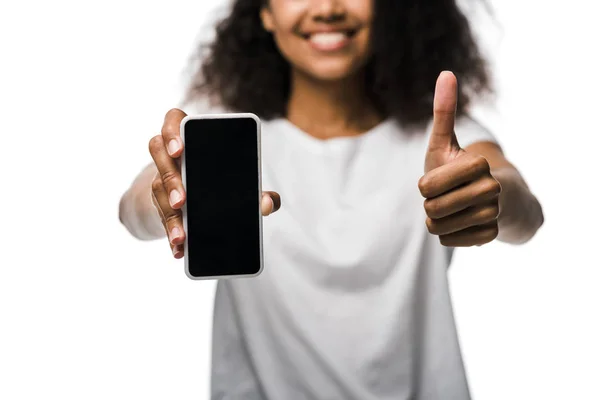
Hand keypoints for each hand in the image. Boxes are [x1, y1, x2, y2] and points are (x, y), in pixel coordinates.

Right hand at [148, 108, 280, 258]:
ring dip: (169, 216)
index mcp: (189, 137)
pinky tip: (179, 250)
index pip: (174, 121)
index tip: (180, 150)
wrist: (193, 196)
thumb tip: (268, 204)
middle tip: (182, 201)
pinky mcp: (157, 201)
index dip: (173, 133)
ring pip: (157, 190)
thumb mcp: (236, 180)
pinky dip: (171, 234)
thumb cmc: (218, 179)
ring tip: (182, 236)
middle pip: (159, 156)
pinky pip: (159, 216)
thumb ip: (255, 189)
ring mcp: (159, 176)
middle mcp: (169, 154)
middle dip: (170, 179)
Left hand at [418, 71, 500, 246]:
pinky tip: (460, 224)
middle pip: (432, 209)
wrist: (491, 199)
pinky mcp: (490, 236)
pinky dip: (447, 235)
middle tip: (443, 197)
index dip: (425, 186)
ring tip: (451, 210)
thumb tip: (446, 72)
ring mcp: (494, 215)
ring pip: (438, 229)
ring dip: (436, 221)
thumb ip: (444, 112)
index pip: (426, 187)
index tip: (437, 180)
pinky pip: (448, 242)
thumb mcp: (446, 142)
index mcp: (479, 164)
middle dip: (429, 204)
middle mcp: (492, 189)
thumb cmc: (458, 168)